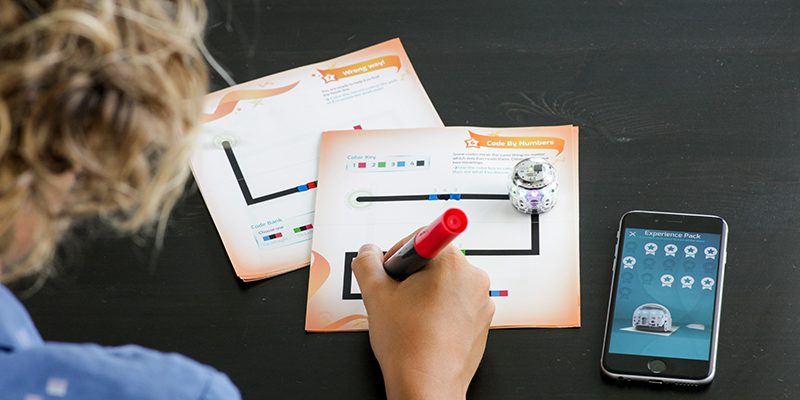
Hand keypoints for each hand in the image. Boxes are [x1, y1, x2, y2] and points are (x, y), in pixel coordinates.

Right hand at [351, 233, 494, 399]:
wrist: (428, 387)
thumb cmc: (409, 347)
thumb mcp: (375, 296)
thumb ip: (367, 263)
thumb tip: (369, 253)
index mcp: (450, 262)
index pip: (421, 238)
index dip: (397, 256)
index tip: (392, 271)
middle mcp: (472, 277)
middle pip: (434, 261)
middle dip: (412, 276)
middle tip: (397, 299)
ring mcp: (481, 300)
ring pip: (445, 284)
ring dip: (426, 294)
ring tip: (411, 318)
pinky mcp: (483, 319)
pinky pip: (458, 303)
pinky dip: (441, 310)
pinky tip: (425, 327)